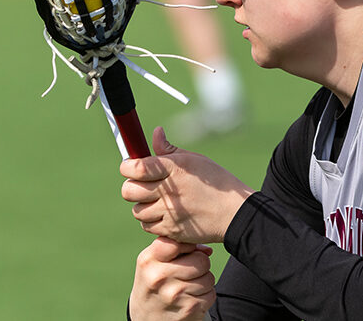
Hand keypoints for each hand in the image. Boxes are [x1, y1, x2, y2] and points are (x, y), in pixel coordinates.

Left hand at [121, 127, 255, 243]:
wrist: (235, 213)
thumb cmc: (217, 183)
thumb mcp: (196, 160)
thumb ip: (169, 150)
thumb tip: (156, 132)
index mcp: (175, 169)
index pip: (136, 168)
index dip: (127, 167)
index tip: (131, 167)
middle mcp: (170, 191)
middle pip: (129, 191)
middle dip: (132, 187)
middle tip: (144, 186)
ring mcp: (170, 212)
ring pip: (137, 211)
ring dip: (144, 206)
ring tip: (159, 201)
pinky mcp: (172, 230)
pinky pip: (148, 226)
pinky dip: (153, 221)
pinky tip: (166, 213)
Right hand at [129, 237, 215, 320]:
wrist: (146, 319)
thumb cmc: (154, 284)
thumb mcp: (153, 263)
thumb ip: (176, 249)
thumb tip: (207, 251)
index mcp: (148, 261)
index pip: (177, 242)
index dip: (188, 246)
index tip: (185, 253)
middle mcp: (159, 277)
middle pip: (201, 260)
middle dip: (200, 266)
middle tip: (188, 273)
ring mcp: (174, 294)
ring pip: (209, 278)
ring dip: (203, 282)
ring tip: (187, 288)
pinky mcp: (188, 308)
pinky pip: (211, 294)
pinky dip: (205, 297)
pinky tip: (190, 299)